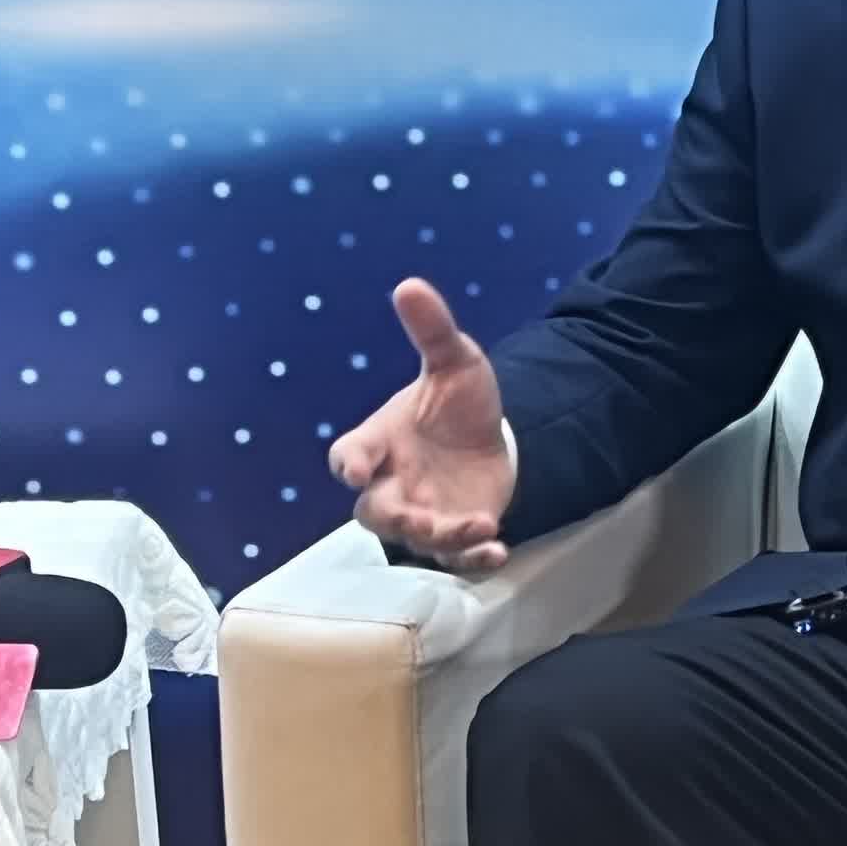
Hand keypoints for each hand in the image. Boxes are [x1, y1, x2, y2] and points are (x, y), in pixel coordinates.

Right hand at [328, 278, 516, 573]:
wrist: (491, 436)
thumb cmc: (457, 402)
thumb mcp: (454, 361)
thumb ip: (432, 331)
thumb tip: (410, 285)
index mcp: (380, 443)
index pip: (349, 456)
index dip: (350, 463)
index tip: (356, 469)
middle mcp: (393, 484)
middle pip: (375, 514)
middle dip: (395, 518)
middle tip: (420, 518)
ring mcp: (423, 514)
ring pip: (418, 540)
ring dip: (444, 538)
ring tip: (480, 527)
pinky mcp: (456, 535)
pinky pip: (456, 559)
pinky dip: (473, 560)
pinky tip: (497, 552)